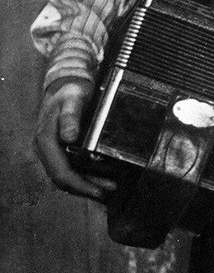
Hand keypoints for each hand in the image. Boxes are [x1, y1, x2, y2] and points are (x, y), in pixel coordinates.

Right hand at [33, 76, 114, 200]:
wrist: (67, 81)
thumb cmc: (70, 90)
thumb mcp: (73, 99)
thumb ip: (71, 117)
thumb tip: (68, 138)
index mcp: (46, 140)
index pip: (60, 172)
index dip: (79, 184)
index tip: (97, 190)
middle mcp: (46, 148)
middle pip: (63, 178)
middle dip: (85, 187)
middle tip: (108, 191)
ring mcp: (52, 149)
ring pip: (67, 174)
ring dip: (86, 183)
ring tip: (108, 186)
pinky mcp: (60, 147)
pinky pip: (70, 166)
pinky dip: (84, 174)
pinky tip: (99, 176)